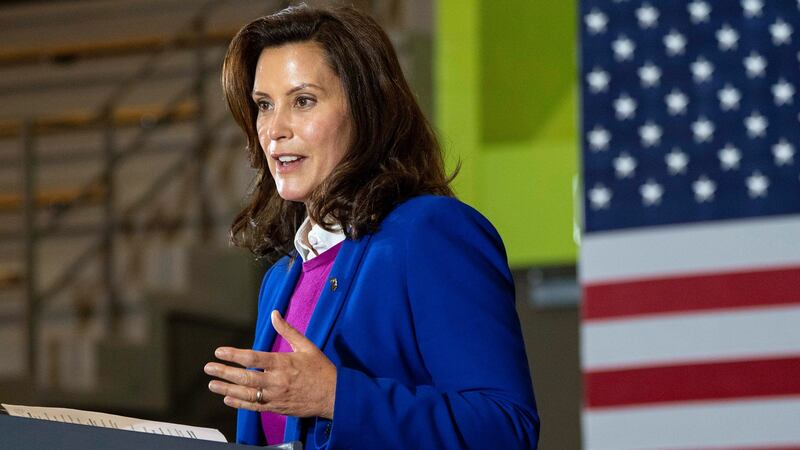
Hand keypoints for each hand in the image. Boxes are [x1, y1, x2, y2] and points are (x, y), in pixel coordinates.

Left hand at [204, 310, 336, 418]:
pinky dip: (239, 404)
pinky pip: (254, 407)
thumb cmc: (321, 369)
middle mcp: (277, 381)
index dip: (234, 355)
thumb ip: (288, 330)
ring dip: (227, 389)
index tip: (220, 352)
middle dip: (224, 372)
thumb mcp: (307, 346)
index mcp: (284, 363)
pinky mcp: (277, 408)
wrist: (334, 396)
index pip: (253, 358)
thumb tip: (274, 314)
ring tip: (212, 384)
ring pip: (246, 394)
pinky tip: (227, 399)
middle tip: (208, 368)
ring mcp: (276, 396)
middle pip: (245, 377)